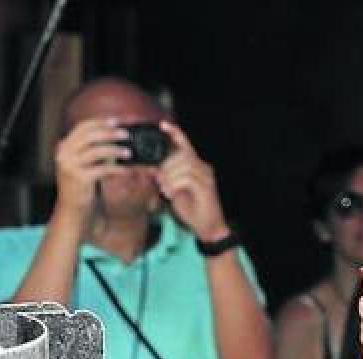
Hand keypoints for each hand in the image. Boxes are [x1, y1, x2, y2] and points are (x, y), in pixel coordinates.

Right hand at [53, 118, 129, 214]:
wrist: (74, 210)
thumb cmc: (83, 186)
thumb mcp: (85, 164)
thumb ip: (94, 151)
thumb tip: (115, 137)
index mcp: (64, 147)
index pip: (82, 128)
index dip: (100, 122)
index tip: (117, 121)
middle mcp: (64, 154)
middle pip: (89, 136)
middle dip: (110, 133)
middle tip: (126, 134)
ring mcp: (70, 166)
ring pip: (96, 151)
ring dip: (115, 150)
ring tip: (129, 153)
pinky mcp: (80, 178)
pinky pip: (103, 169)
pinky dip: (117, 168)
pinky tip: (126, 170)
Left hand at [155, 121, 228, 241]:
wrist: (208, 228)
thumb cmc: (193, 211)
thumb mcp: (175, 191)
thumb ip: (167, 178)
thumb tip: (154, 169)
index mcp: (196, 167)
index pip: (185, 145)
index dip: (175, 133)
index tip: (162, 125)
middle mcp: (204, 169)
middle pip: (181, 155)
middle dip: (166, 166)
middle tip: (159, 181)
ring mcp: (207, 177)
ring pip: (183, 165)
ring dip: (169, 177)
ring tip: (165, 189)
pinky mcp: (207, 187)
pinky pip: (187, 178)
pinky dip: (175, 184)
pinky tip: (171, 194)